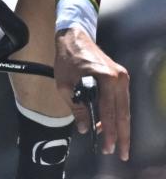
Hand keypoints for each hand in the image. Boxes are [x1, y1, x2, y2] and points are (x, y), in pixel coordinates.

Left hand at [54, 27, 130, 160]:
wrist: (74, 37)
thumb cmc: (67, 59)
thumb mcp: (65, 85)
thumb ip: (76, 108)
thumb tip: (85, 128)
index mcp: (106, 79)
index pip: (110, 112)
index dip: (110, 132)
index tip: (108, 147)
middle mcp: (119, 78)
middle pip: (123, 113)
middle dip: (121, 135)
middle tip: (120, 153)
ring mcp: (122, 77)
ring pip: (124, 109)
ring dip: (119, 127)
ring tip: (115, 144)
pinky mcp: (120, 77)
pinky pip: (120, 100)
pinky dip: (116, 114)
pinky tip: (109, 125)